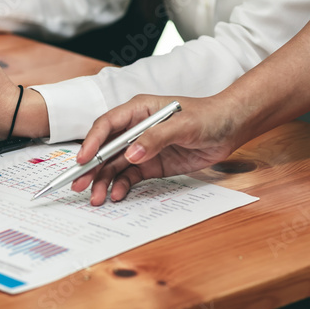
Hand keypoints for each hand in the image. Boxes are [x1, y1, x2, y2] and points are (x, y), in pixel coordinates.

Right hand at [71, 95, 251, 204]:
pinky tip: (117, 195)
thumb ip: (156, 138)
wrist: (231, 128)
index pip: (107, 125)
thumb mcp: (183, 125)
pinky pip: (130, 176)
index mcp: (137, 110)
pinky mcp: (151, 164)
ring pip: (114, 166)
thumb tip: (131, 153)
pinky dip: (122, 186)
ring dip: (103, 181)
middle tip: (78, 185)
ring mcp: (142, 147)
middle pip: (105, 148)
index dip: (92, 142)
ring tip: (96, 198)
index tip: (83, 159)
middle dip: (91, 167)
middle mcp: (135, 128)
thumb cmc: (208, 116)